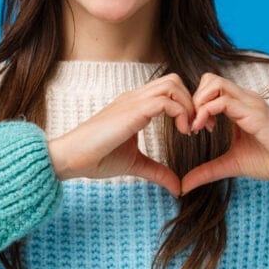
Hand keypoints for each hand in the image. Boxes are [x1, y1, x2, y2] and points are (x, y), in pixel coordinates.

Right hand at [47, 73, 192, 197]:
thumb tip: (177, 187)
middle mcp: (135, 98)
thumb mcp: (135, 164)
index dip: (186, 105)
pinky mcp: (132, 111)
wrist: (71, 158)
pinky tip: (183, 132)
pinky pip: (166, 101)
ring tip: (189, 130)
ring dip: (188, 105)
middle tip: (197, 128)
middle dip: (192, 101)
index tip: (193, 130)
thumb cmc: (97, 158)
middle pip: (174, 80)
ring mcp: (133, 101)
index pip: (168, 89)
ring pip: (172, 84)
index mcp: (135, 105)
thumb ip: (157, 171)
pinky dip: (181, 113)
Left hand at [181, 73, 268, 194]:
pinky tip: (206, 129)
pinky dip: (206, 112)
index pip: (210, 87)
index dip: (195, 104)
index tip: (193, 127)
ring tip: (198, 126)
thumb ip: (207, 170)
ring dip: (198, 103)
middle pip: (209, 79)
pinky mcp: (255, 113)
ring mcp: (250, 103)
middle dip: (193, 100)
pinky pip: (224, 101)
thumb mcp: (231, 164)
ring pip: (214, 83)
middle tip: (193, 124)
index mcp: (239, 105)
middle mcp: (244, 99)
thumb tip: (184, 185)